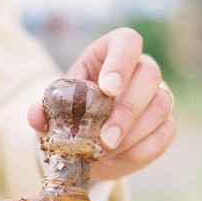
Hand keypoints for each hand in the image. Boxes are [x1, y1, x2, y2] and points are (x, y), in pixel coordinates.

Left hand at [28, 28, 175, 181]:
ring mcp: (157, 95)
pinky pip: (165, 132)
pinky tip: (117, 158)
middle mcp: (140, 69)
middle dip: (127, 110)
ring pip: (160, 104)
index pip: (127, 41)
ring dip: (132, 133)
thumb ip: (44, 111)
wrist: (86, 145)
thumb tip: (35, 114)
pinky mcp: (165, 123)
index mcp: (110, 53)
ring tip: (104, 152)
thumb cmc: (70, 117)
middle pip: (150, 75)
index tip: (108, 88)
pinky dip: (141, 149)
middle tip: (105, 139)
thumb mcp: (52, 112)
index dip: (121, 62)